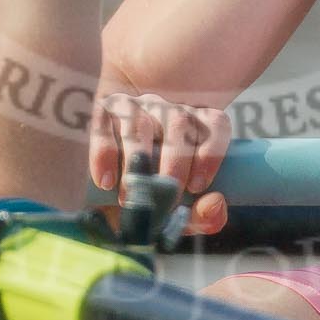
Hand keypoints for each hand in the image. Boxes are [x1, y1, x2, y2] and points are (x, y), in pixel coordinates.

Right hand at [88, 91, 232, 233]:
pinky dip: (105, 153)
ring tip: (130, 196)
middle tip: (165, 197)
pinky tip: (106, 181)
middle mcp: (169, 108)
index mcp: (198, 124)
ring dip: (138, 160)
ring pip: (141, 122)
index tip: (198, 187)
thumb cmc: (157, 191)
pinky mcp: (105, 110)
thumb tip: (214, 204)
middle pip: (179, 123)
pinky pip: (104, 126)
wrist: (115, 178)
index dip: (210, 154)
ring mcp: (137, 106)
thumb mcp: (183, 206)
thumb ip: (204, 213)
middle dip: (174, 163)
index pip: (215, 125)